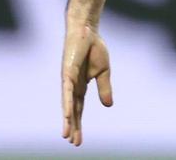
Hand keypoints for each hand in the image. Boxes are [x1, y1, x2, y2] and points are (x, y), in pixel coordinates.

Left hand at [61, 22, 113, 145]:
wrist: (87, 31)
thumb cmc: (94, 48)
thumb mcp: (103, 71)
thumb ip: (104, 88)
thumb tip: (108, 106)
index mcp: (80, 86)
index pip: (79, 109)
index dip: (78, 124)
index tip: (78, 140)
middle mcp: (72, 87)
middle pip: (73, 111)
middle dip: (73, 127)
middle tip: (73, 143)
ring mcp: (68, 81)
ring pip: (68, 104)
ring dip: (68, 120)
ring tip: (67, 135)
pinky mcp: (67, 73)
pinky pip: (68, 91)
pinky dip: (67, 103)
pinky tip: (67, 115)